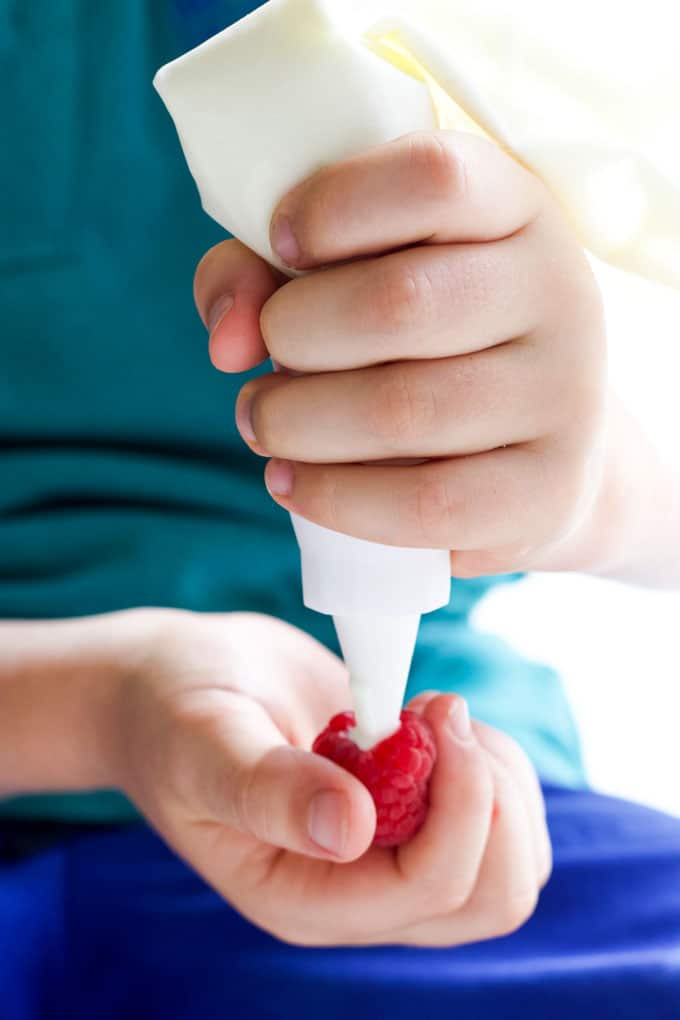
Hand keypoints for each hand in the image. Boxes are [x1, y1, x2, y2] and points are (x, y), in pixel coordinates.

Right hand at [114, 610, 550, 946]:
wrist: (182, 686)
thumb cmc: (176, 713)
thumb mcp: (206, 742)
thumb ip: (266, 786)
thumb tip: (348, 830)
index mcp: (306, 898)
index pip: (429, 887)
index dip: (460, 805)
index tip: (435, 713)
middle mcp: (360, 894)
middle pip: (492, 896)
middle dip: (493, 800)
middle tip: (440, 714)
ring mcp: (394, 858)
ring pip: (511, 863)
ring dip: (499, 780)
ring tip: (434, 713)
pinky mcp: (416, 818)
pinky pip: (500, 819)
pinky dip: (495, 764)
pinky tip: (435, 720)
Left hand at [195, 130, 611, 577]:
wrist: (534, 441)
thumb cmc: (423, 339)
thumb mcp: (353, 271)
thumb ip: (262, 270)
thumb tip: (227, 339)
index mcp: (516, 209)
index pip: (434, 178)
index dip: (334, 206)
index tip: (282, 242)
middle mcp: (557, 293)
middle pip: (398, 303)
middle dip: (292, 334)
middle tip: (263, 360)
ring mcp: (563, 396)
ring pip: (401, 411)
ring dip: (296, 423)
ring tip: (262, 423)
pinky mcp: (548, 490)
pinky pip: (425, 504)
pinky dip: (333, 498)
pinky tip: (291, 482)